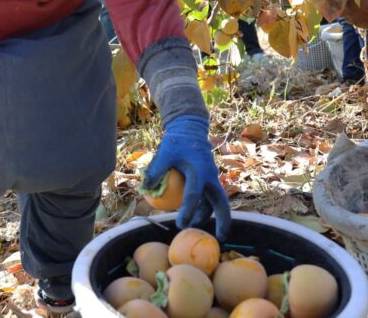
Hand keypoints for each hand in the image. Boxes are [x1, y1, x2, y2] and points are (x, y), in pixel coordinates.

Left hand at [143, 115, 230, 239]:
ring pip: (215, 202)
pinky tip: (193, 215)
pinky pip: (209, 197)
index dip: (187, 211)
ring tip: (194, 228)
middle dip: (222, 220)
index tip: (180, 224)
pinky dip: (203, 207)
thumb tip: (145, 189)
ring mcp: (212, 178)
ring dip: (208, 216)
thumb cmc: (176, 142)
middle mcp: (210, 176)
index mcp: (199, 170)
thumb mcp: (164, 153)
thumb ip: (156, 170)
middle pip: (220, 202)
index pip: (194, 194)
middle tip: (219, 237)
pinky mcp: (209, 179)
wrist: (190, 130)